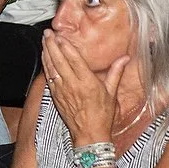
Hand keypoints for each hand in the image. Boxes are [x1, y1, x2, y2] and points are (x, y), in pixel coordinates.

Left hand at [41, 29, 125, 147]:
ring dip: (46, 52)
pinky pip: (48, 77)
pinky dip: (45, 65)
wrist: (89, 134)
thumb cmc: (103, 115)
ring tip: (43, 41)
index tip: (60, 36)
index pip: (74, 59)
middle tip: (47, 33)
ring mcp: (62, 90)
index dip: (65, 46)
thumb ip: (115, 73)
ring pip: (51, 67)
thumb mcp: (112, 93)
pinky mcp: (55, 96)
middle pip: (59, 60)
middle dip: (51, 45)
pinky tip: (44, 57)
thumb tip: (125, 58)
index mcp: (87, 83)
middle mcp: (72, 85)